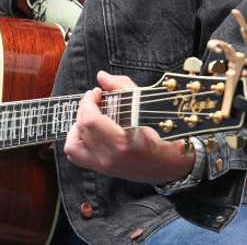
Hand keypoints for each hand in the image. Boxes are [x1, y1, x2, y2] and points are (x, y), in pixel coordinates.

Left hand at [62, 70, 194, 184]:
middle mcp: (109, 158)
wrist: (174, 164)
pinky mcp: (104, 170)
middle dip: (84, 109)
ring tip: (91, 116)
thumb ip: (122, 88)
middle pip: (81, 129)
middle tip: (95, 99)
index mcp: (122, 143)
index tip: (96, 92)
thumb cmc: (166, 136)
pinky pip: (78, 156)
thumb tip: (102, 77)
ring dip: (78, 126)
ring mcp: (105, 167)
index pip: (89, 120)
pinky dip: (78, 140)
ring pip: (73, 145)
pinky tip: (90, 130)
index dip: (88, 102)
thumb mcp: (147, 106)